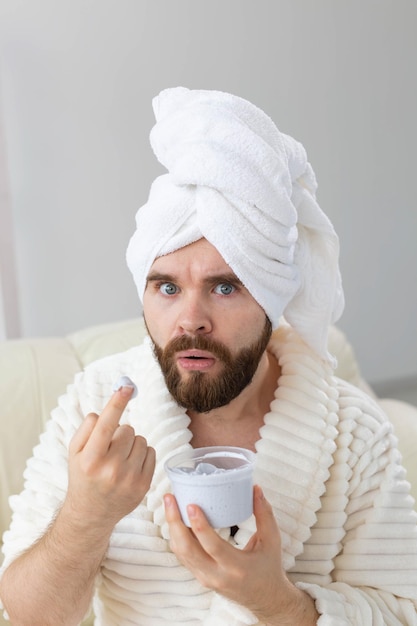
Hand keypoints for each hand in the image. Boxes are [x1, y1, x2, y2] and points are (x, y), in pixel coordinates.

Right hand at [66, 385, 154, 528]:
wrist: (92, 514)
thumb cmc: (83, 476)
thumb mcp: (74, 452)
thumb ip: (88, 428)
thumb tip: (107, 409)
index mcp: (90, 459)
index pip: (106, 424)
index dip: (117, 402)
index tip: (126, 386)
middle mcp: (110, 469)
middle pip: (127, 429)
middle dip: (120, 433)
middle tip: (110, 448)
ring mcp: (129, 479)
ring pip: (141, 439)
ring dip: (132, 444)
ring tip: (119, 459)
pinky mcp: (144, 485)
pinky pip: (151, 452)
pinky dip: (142, 454)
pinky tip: (130, 466)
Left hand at [164, 485, 305, 622]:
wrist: (265, 598)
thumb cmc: (268, 567)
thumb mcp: (272, 541)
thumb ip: (265, 514)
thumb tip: (255, 488)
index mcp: (236, 567)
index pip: (212, 546)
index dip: (200, 525)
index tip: (191, 505)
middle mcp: (217, 575)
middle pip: (187, 549)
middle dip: (174, 521)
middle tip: (170, 498)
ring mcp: (205, 578)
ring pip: (181, 552)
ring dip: (172, 527)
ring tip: (170, 503)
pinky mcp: (200, 576)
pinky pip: (183, 556)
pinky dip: (177, 536)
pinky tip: (176, 518)